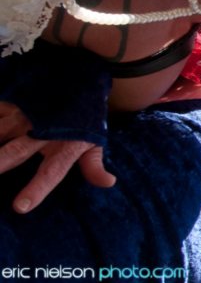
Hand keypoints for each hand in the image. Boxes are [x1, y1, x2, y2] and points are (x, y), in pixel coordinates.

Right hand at [0, 102, 115, 212]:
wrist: (77, 75)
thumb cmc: (83, 115)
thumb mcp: (93, 139)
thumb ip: (94, 165)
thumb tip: (108, 183)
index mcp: (61, 146)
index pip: (50, 173)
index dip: (36, 189)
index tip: (19, 207)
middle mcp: (39, 133)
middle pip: (13, 153)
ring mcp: (21, 117)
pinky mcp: (8, 103)